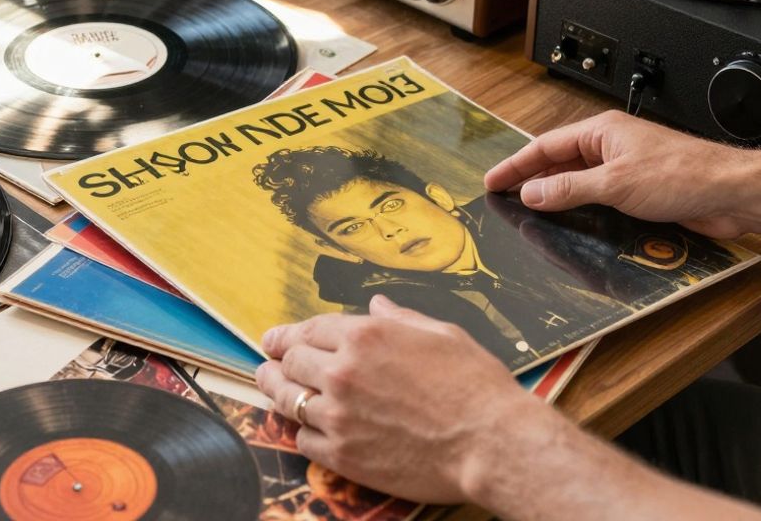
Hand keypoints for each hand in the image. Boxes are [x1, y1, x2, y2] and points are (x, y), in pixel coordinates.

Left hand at [254, 294, 576, 504]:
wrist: (490, 442)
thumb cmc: (474, 385)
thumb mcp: (440, 334)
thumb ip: (399, 319)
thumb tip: (377, 306)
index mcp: (365, 335)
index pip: (308, 330)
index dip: (286, 335)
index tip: (274, 340)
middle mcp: (343, 371)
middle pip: (290, 363)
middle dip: (277, 362)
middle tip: (270, 365)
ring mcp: (338, 415)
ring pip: (288, 400)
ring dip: (277, 393)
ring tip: (272, 389)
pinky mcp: (342, 454)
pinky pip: (303, 440)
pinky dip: (303, 432)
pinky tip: (309, 428)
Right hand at [485, 111, 745, 237]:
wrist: (730, 192)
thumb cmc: (684, 175)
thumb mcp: (615, 184)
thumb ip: (569, 189)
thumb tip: (532, 192)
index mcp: (602, 132)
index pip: (545, 146)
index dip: (516, 164)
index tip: (493, 180)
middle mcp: (612, 147)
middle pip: (559, 162)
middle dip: (531, 179)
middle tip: (503, 197)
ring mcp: (626, 168)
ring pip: (578, 181)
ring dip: (556, 196)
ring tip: (529, 211)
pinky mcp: (640, 190)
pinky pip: (599, 197)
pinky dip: (580, 208)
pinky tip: (572, 223)